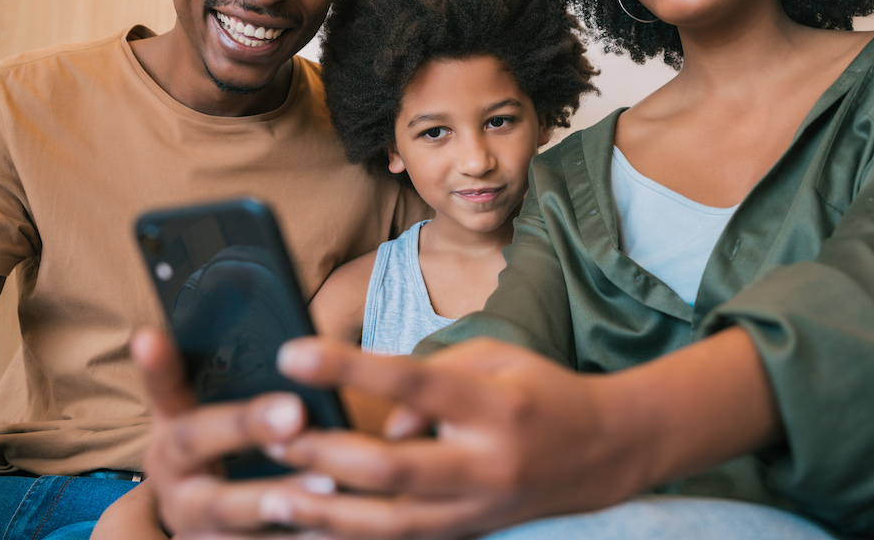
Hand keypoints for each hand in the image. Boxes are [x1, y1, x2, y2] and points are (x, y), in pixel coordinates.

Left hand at [147, 335, 646, 539]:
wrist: (602, 453)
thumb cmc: (541, 391)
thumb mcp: (497, 357)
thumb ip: (432, 372)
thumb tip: (379, 416)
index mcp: (494, 405)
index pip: (413, 383)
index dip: (350, 367)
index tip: (293, 352)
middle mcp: (485, 464)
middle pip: (392, 469)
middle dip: (325, 455)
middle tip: (273, 435)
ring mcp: (477, 509)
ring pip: (391, 523)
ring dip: (326, 512)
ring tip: (271, 497)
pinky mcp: (467, 534)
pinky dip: (353, 535)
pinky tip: (309, 527)